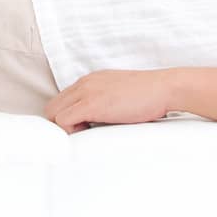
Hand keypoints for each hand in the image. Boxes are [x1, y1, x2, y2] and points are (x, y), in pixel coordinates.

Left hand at [43, 68, 176, 133]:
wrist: (165, 88)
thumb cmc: (149, 96)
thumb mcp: (120, 95)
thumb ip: (105, 104)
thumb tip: (97, 124)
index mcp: (91, 81)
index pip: (63, 100)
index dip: (67, 118)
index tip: (82, 131)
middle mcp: (85, 83)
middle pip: (52, 106)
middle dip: (61, 125)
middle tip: (83, 136)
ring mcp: (86, 92)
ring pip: (53, 113)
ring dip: (65, 129)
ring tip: (87, 135)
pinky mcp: (91, 104)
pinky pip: (63, 120)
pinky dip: (69, 132)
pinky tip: (88, 135)